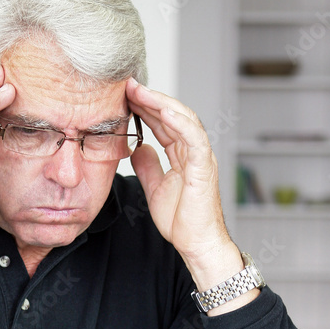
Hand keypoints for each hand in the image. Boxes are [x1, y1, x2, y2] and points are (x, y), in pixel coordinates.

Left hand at [127, 78, 236, 260]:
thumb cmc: (182, 221)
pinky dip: (179, 121)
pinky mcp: (204, 167)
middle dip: (150, 98)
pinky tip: (163, 109)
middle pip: (172, 116)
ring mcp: (201, 157)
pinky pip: (194, 138)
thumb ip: (149, 167)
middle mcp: (194, 152)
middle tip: (128, 84)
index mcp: (184, 156)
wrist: (196, 243)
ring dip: (161, 102)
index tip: (125, 96)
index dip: (146, 108)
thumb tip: (138, 148)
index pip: (164, 124)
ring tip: (139, 90)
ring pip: (183, 120)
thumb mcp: (156, 189)